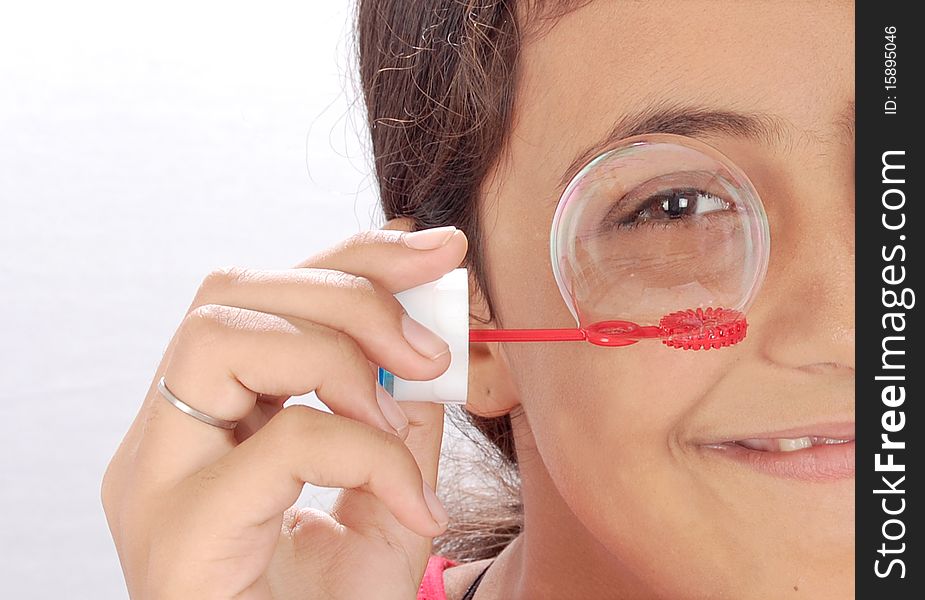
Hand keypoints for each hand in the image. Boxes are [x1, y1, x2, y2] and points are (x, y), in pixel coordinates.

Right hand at [102, 221, 467, 598]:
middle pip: (229, 295)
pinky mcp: (175, 534)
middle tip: (431, 337)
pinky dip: (363, 451)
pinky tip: (414, 503)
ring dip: (337, 349)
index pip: (262, 299)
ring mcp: (157, 482)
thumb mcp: (383, 515)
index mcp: (207, 424)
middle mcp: (165, 440)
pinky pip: (278, 445)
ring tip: (405, 399)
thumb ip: (397, 436)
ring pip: (220, 336)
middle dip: (348, 287)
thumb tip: (423, 361)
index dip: (348, 258)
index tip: (433, 248)